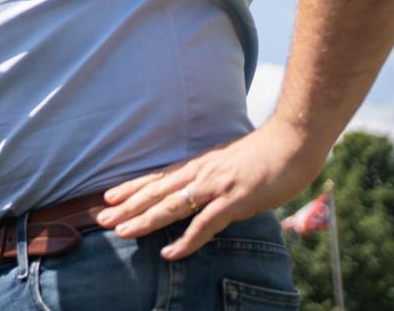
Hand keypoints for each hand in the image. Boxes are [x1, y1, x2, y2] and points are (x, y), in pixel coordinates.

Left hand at [96, 119, 324, 259]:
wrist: (292, 141)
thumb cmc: (266, 154)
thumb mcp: (229, 164)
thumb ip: (213, 178)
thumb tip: (202, 193)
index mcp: (198, 165)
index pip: (157, 178)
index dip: (132, 188)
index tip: (108, 197)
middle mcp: (200, 174)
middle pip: (156, 192)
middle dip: (127, 206)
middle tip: (101, 218)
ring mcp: (216, 186)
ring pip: (172, 206)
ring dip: (145, 221)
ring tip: (122, 232)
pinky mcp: (235, 200)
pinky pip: (205, 224)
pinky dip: (187, 240)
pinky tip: (170, 252)